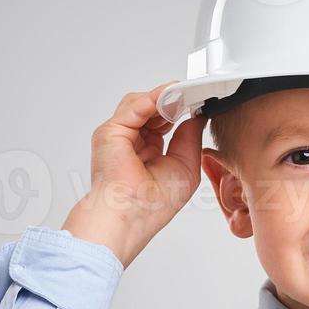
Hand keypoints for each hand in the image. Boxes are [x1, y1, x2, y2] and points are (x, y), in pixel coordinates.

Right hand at [61, 82, 206, 267]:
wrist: (131, 215)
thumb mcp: (186, 165)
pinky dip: (152, 98)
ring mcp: (121, 136)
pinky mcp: (110, 131)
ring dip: (164, 97)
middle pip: (152, 109)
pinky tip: (168, 97)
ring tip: (182, 96)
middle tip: (192, 94)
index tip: (197, 101)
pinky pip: (133, 106)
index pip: (163, 122)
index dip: (180, 110)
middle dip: (173, 101)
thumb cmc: (153, 204)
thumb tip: (196, 116)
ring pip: (141, 104)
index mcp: (149, 153)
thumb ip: (190, 137)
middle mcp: (133, 143)